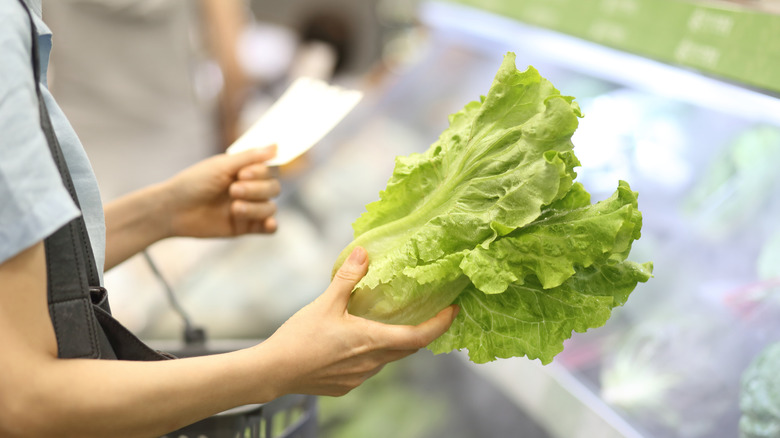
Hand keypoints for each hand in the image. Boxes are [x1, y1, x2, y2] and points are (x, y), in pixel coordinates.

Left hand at [161, 146, 280, 237]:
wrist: (173, 210)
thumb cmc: (194, 183)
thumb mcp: (222, 166)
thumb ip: (250, 157)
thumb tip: (276, 146)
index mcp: (245, 171)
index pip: (270, 170)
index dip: (261, 172)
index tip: (241, 174)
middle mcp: (250, 189)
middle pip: (273, 188)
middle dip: (256, 190)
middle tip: (232, 190)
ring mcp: (249, 208)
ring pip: (270, 208)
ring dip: (256, 207)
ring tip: (234, 208)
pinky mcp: (245, 227)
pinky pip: (269, 228)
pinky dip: (271, 225)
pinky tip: (267, 223)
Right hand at [258, 247, 458, 396]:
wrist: (273, 371)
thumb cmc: (299, 338)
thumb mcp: (325, 302)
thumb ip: (348, 278)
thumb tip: (364, 253)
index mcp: (372, 341)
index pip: (419, 336)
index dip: (440, 324)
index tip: (453, 311)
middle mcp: (372, 364)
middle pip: (408, 348)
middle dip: (420, 331)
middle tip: (426, 312)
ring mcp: (360, 377)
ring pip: (387, 359)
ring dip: (392, 342)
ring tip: (385, 322)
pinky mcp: (346, 385)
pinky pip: (369, 368)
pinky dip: (371, 354)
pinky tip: (354, 342)